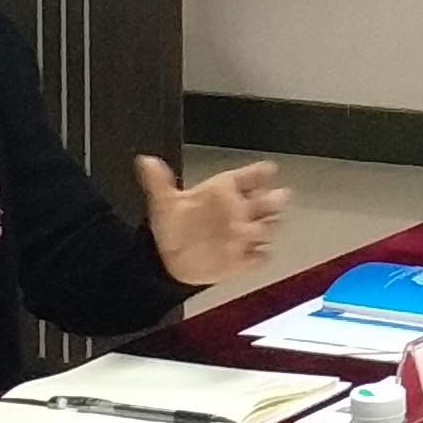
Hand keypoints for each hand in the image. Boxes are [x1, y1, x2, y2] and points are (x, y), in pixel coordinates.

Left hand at [138, 154, 290, 285]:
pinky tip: (255, 253)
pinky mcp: (241, 260)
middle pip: (267, 202)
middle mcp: (237, 212)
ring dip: (267, 227)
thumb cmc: (171, 227)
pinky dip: (259, 255)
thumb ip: (159, 181)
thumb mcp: (164, 202)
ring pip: (268, 227)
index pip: (247, 178)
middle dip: (274, 200)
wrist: (167, 262)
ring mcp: (242, 236)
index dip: (258, 174)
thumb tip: (146, 160)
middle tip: (277, 197)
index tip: (267, 170)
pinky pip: (260, 257)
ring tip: (260, 227)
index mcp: (223, 192)